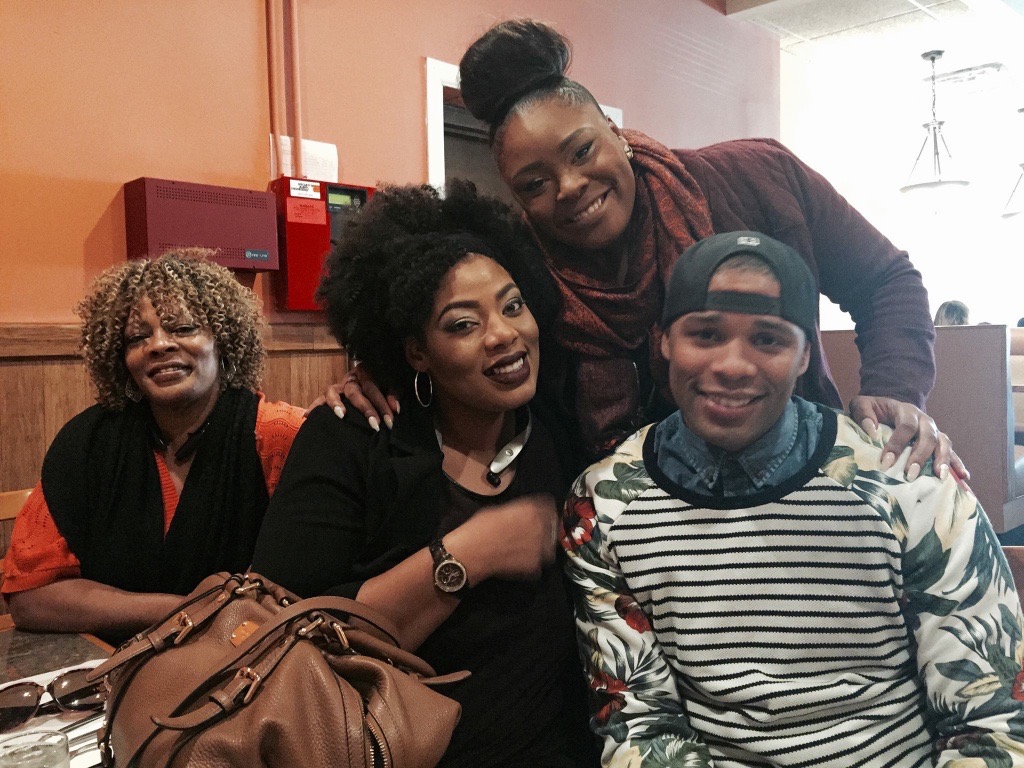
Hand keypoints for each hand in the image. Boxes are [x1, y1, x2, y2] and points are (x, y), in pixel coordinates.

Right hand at [305, 363, 399, 430]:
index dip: (382, 404)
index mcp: (366, 372)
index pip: (374, 388)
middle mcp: (350, 377)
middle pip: (355, 392)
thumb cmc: (382, 382)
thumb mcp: (390, 384)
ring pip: (332, 390)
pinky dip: (315, 406)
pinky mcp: (330, 393)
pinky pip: (320, 398)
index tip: (389, 421)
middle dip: (366, 408)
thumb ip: (393, 394)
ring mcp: (339, 385)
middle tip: (375, 424)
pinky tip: (308, 416)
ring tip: (341, 415)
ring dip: (336, 404)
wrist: (372, 370)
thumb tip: (395, 409)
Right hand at [448, 494, 558, 583]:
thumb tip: (521, 514)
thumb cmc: (479, 528)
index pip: (549, 506)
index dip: (544, 511)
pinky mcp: (535, 567)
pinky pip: (538, 564)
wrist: (471, 553)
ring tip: (526, 550)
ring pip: (549, 547)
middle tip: (531, 535)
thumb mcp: (498, 510)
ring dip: (541, 548)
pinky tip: (518, 562)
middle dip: (544, 529)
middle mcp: (540, 527)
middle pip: (552, 526)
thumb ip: (516, 511)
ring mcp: (540, 549)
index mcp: (531, 510)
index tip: (541, 515)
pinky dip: (531, 564)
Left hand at [849, 395, 969, 487]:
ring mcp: (934, 431)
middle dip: (920, 457)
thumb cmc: (873, 410)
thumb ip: (863, 413)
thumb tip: (871, 430)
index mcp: (906, 410)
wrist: (888, 407)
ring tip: (940, 477)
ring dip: (943, 460)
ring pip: (944, 443)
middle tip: (910, 475)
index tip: (886, 462)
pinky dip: (958, 464)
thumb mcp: (862, 405)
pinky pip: (952, 452)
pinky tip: (964, 478)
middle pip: (929, 436)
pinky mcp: (939, 443)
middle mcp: (924, 420)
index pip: (906, 426)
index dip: (897, 444)